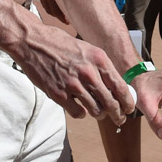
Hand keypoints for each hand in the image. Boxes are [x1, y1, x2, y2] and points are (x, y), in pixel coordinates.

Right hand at [17, 24, 135, 123]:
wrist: (32, 42)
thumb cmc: (59, 43)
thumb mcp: (86, 48)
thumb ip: (100, 66)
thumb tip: (114, 85)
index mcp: (99, 59)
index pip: (121, 87)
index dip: (127, 102)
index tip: (129, 109)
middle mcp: (88, 72)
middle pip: (111, 103)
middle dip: (117, 115)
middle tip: (118, 119)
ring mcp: (73, 84)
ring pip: (96, 110)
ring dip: (99, 114)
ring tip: (99, 113)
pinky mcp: (58, 94)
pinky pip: (78, 113)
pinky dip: (81, 114)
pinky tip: (79, 109)